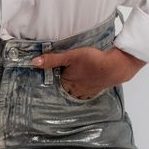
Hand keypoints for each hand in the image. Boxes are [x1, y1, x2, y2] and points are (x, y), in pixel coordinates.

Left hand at [31, 46, 145, 99]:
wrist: (114, 66)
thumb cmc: (91, 60)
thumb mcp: (69, 56)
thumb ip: (52, 59)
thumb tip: (33, 62)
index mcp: (68, 84)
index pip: (56, 84)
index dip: (53, 79)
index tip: (51, 75)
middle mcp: (76, 90)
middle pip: (66, 90)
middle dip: (63, 85)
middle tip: (62, 77)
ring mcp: (88, 91)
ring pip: (77, 92)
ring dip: (74, 88)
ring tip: (72, 81)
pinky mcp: (98, 89)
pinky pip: (88, 91)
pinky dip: (85, 88)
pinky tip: (87, 83)